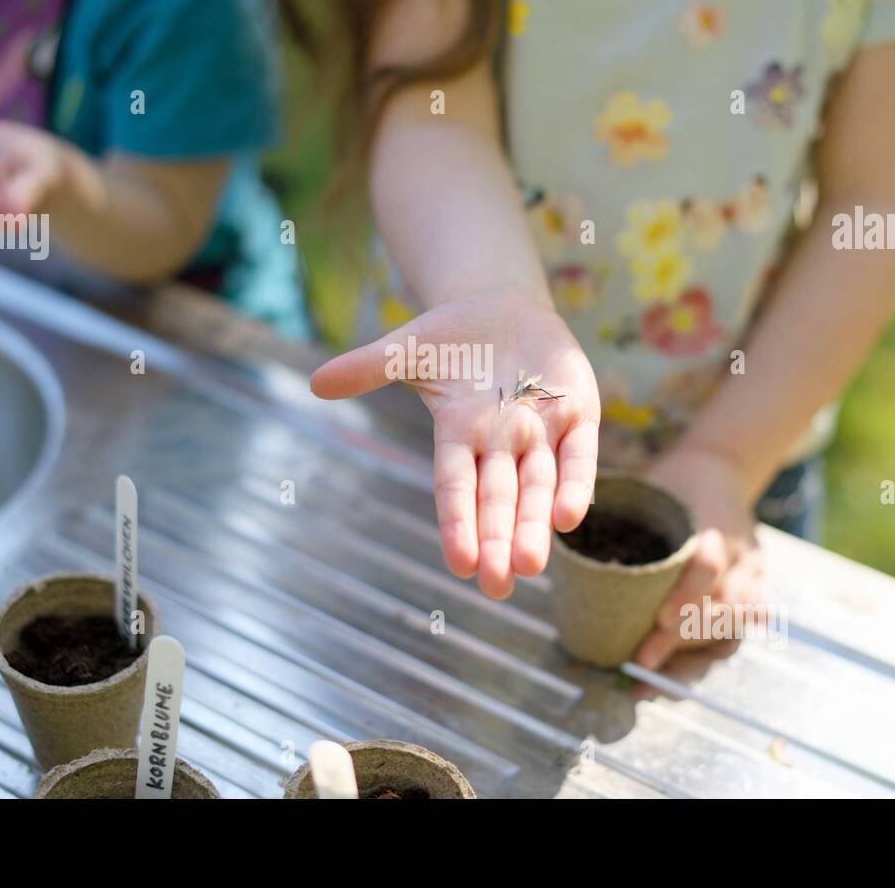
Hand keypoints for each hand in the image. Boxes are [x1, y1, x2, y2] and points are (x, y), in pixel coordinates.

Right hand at [312, 290, 600, 598]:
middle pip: (498, 499)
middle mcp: (500, 442)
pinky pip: (579, 455)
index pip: (455, 487)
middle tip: (497, 586)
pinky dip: (576, 483)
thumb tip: (315, 383)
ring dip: (535, 526)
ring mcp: (541, 430)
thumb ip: (368, 367)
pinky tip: (570, 518)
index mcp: (458, 433)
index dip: (457, 523)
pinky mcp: (579, 413)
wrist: (507, 309)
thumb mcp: (408, 348)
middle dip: (497, 541)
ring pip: (538, 487)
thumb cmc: (452, 337)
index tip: (459, 563)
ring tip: (530, 565)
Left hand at [634, 443, 767, 668]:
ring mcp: (754, 572)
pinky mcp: (758, 587)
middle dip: (682, 641)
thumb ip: (616, 511)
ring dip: (695, 656)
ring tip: (654, 682)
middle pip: (723, 607)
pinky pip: (746, 629)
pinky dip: (713, 652)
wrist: (719, 467)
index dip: (686, 596)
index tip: (659, 621)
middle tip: (640, 663)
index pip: (708, 566)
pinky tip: (680, 673)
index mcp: (713, 522)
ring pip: (736, 625)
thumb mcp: (649, 486)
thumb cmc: (671, 481)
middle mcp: (740, 552)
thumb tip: (559, 530)